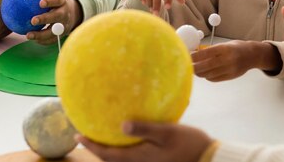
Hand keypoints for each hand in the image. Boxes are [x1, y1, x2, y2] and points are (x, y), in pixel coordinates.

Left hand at [25, 0, 82, 44]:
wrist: (72, 10)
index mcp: (62, 0)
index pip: (57, 0)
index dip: (50, 2)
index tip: (40, 3)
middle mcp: (65, 12)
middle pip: (57, 16)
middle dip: (45, 19)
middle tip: (32, 20)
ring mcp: (64, 24)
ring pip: (54, 31)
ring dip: (41, 35)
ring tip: (28, 35)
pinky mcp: (62, 34)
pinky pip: (52, 39)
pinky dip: (43, 41)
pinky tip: (34, 39)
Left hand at [78, 121, 212, 161]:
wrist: (206, 159)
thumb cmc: (188, 144)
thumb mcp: (167, 132)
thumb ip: (144, 128)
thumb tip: (121, 125)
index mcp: (138, 158)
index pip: (107, 154)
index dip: (91, 146)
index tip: (77, 135)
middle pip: (110, 159)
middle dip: (96, 148)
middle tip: (84, 134)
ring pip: (120, 159)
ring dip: (108, 150)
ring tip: (100, 136)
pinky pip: (130, 157)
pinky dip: (121, 150)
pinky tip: (124, 138)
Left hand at [192, 40, 278, 81]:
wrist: (252, 55)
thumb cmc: (236, 47)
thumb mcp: (224, 44)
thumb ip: (211, 50)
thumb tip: (194, 54)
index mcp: (225, 49)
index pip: (206, 53)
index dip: (195, 57)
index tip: (186, 57)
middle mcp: (228, 60)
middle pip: (206, 66)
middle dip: (194, 67)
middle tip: (186, 66)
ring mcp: (230, 69)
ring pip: (209, 74)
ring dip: (199, 73)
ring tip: (194, 69)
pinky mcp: (230, 77)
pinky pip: (214, 79)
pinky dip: (207, 76)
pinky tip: (204, 73)